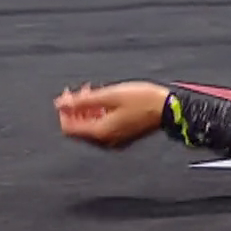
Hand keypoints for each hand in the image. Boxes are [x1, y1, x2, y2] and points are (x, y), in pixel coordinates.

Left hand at [54, 81, 170, 148]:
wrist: (170, 109)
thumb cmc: (143, 100)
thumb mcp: (110, 95)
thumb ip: (83, 100)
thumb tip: (60, 103)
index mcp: (100, 132)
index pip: (69, 127)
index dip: (64, 111)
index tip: (68, 94)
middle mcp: (105, 141)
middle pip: (79, 128)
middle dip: (76, 109)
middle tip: (80, 90)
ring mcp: (115, 140)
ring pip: (91, 127)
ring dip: (87, 110)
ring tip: (94, 92)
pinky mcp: (124, 136)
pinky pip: (103, 128)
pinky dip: (99, 115)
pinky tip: (106, 102)